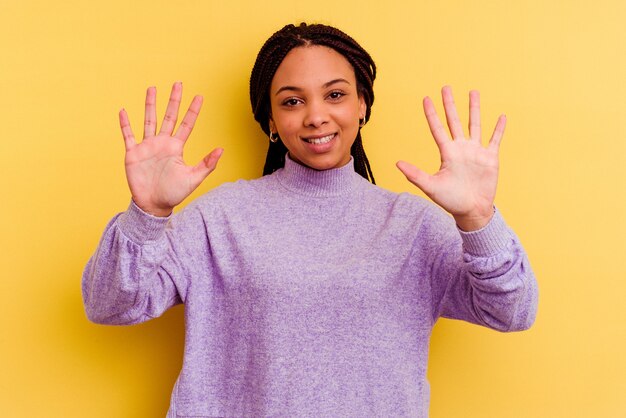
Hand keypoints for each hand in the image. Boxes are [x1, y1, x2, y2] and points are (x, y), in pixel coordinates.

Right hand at [119, 82, 222, 216]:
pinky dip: (125, 124)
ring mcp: (147, 147)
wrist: (153, 205)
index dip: (193, 111)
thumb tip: (221, 149)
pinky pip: (128, 135)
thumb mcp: (193, 178)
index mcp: (176, 147)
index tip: (200, 96)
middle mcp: (162, 143)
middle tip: (178, 83)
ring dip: (150, 105)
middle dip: (173, 100)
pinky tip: (123, 111)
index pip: (186, 124)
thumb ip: (207, 164)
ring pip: (149, 120)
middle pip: (169, 116)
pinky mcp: (133, 153)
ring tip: (152, 88)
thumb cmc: (174, 193)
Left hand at [396, 86, 505, 230]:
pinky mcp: (490, 158)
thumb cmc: (450, 200)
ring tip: (473, 92)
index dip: (431, 114)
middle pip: (454, 121)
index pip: (437, 129)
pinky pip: (495, 140)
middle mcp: (460, 148)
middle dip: (450, 104)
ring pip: (475, 125)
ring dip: (474, 109)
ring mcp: (476, 152)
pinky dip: (498, 129)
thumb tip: (396, 164)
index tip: (426, 98)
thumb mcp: (431, 186)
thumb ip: (415, 174)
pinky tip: (501, 116)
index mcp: (447, 153)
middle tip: (446, 87)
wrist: (471, 211)